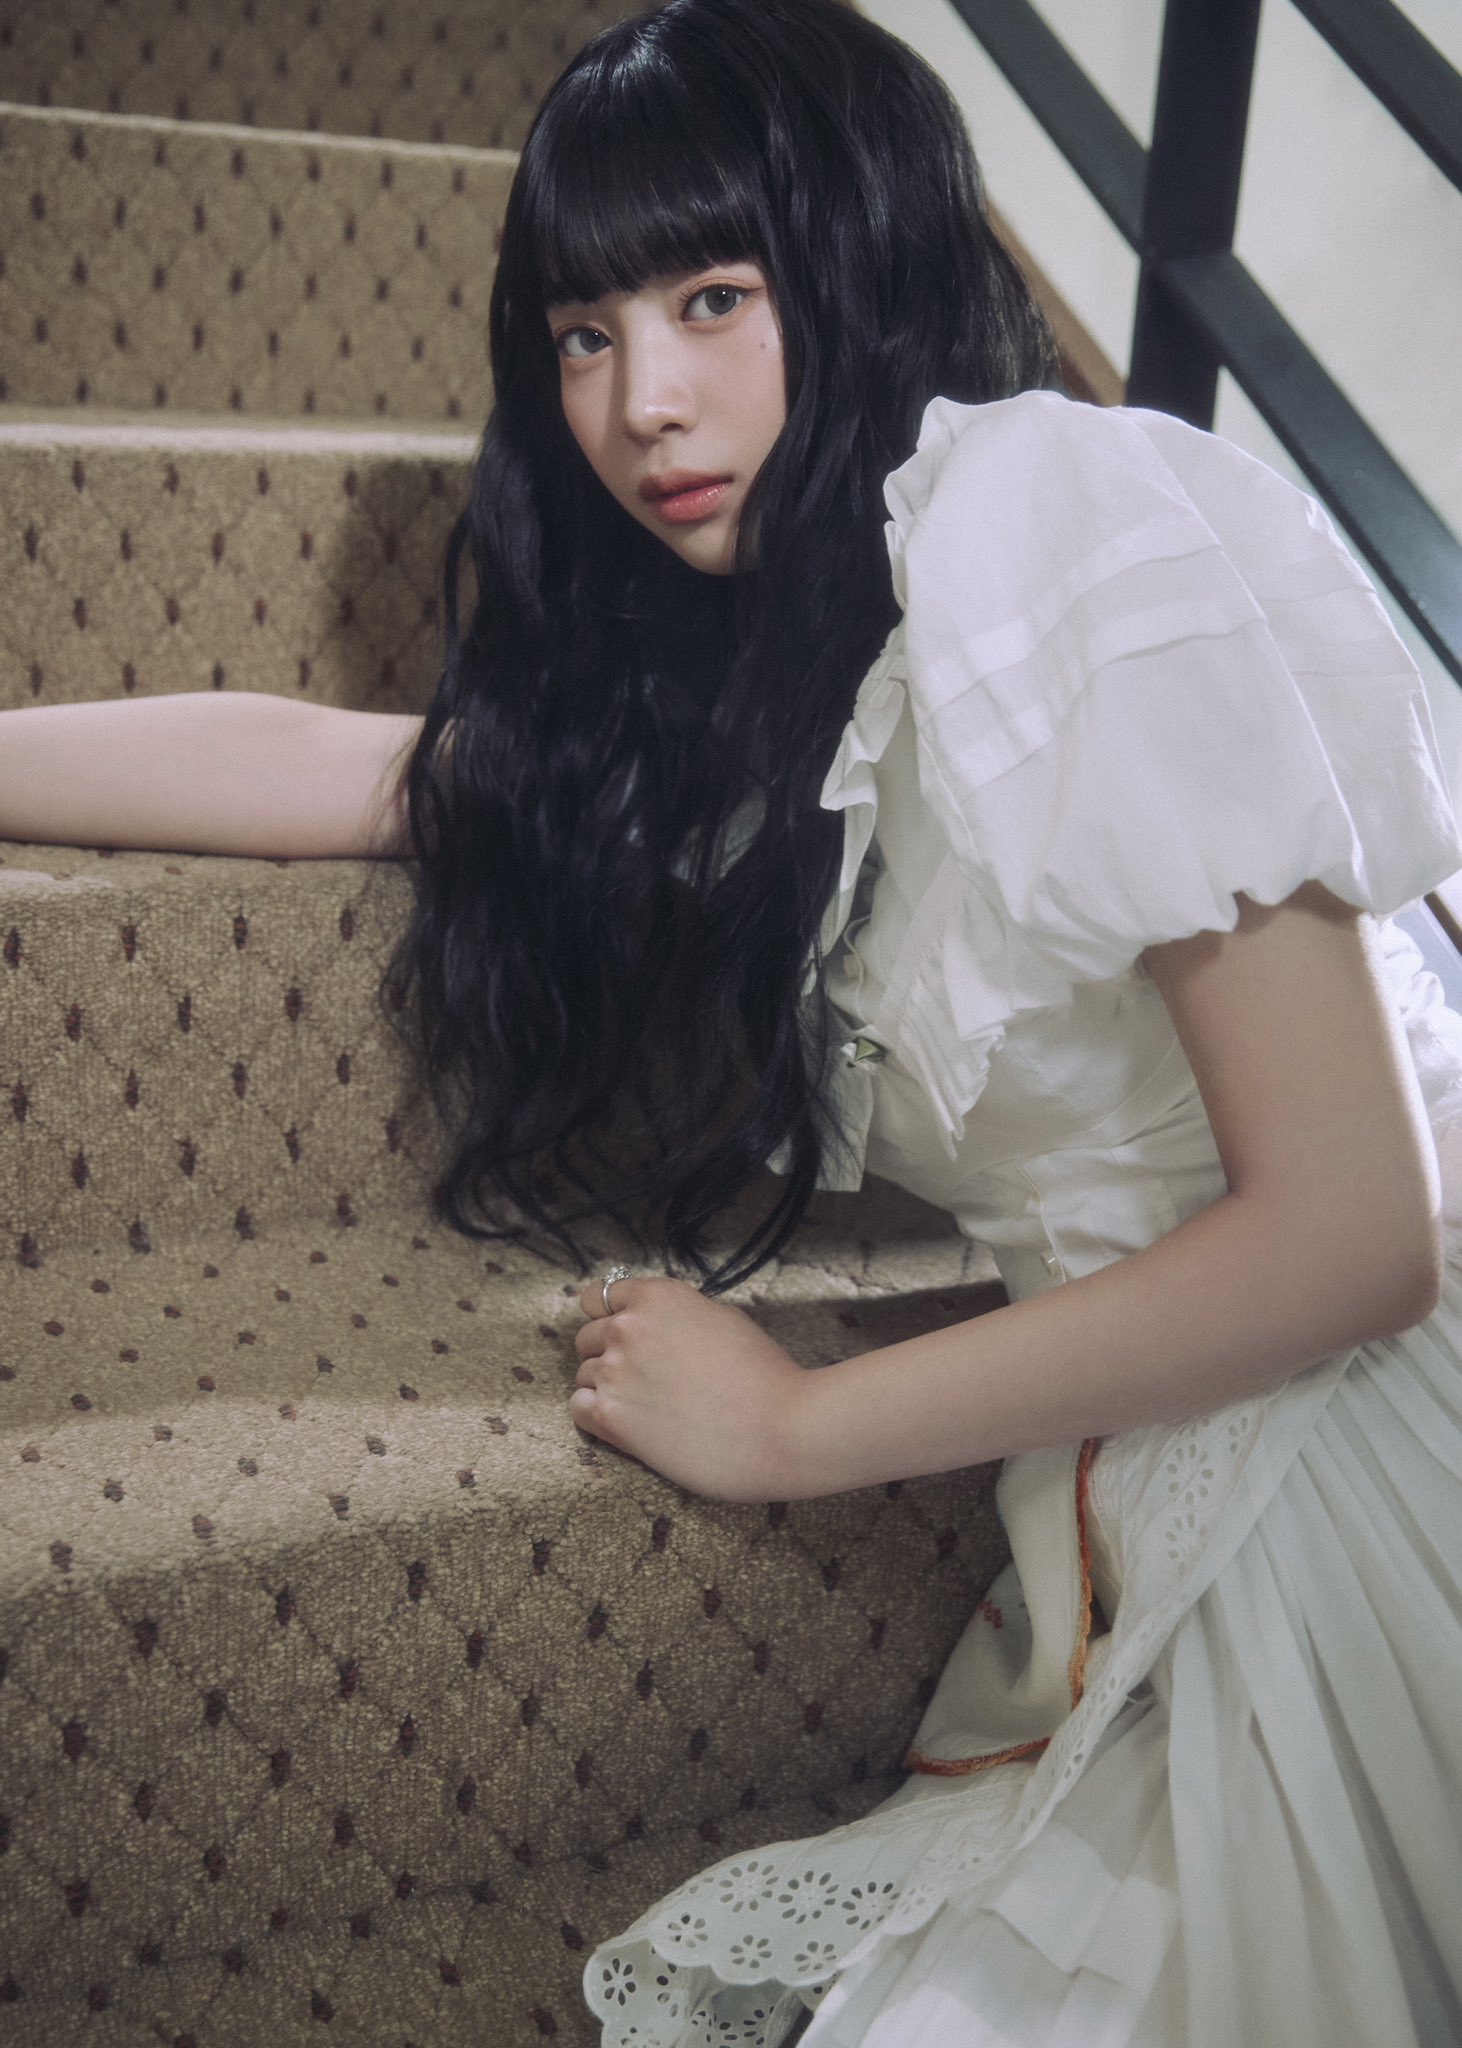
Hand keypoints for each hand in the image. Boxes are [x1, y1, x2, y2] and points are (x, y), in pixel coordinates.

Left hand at [572, 1274, 809, 1501]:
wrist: (781, 1429)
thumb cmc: (765, 1375)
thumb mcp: (724, 1318)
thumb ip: (678, 1315)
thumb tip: (660, 1324)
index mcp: (657, 1296)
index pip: (600, 1296)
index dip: (611, 1315)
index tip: (623, 1333)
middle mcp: (627, 1328)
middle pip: (588, 1336)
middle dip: (609, 1353)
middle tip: (643, 1376)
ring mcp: (615, 1373)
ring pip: (583, 1374)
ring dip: (606, 1386)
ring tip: (644, 1405)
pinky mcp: (611, 1418)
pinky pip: (578, 1408)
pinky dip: (595, 1414)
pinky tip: (625, 1422)